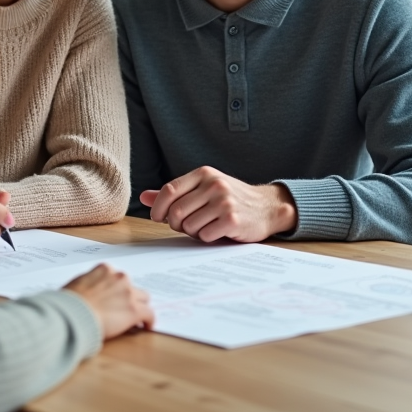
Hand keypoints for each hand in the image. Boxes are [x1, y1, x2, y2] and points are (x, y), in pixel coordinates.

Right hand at [63, 264, 153, 338]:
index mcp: (105, 269)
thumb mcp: (77, 283)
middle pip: (133, 287)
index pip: (117, 277)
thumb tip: (91, 290)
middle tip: (123, 309)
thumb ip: (90, 282)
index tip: (114, 298)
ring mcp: (128, 293)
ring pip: (144, 299)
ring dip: (139, 307)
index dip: (117, 290)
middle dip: (129, 298)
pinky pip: (149, 314)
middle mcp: (119, 277)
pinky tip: (146, 326)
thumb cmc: (69, 302)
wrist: (72, 314)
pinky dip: (149, 320)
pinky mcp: (134, 310)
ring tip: (137, 319)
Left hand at [139, 166, 296, 242]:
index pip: (169, 190)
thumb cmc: (230, 198)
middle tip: (185, 226)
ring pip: (189, 226)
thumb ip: (175, 193)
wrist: (267, 207)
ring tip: (206, 226)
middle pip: (176, 211)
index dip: (158, 207)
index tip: (158, 218)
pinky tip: (217, 231)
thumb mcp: (203, 188)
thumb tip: (144, 197)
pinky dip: (207, 238)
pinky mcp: (232, 220)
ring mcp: (224, 202)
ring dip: (193, 232)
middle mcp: (213, 184)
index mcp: (203, 173)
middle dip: (176, 224)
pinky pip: (205, 236)